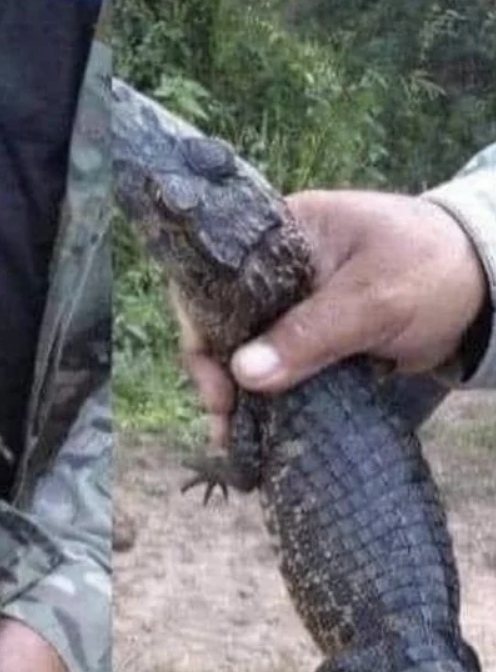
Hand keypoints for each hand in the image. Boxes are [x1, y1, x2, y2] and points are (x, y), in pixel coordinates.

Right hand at [175, 191, 488, 447]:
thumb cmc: (433, 270)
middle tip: (224, 420)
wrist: (486, 289)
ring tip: (234, 438)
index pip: (216, 278)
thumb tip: (245, 374)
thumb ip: (311, 334)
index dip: (203, 330)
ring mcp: (290, 303)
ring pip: (242, 348)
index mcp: (284, 233)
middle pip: (220, 320)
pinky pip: (270, 365)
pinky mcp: (307, 335)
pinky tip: (253, 429)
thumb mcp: (374, 299)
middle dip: (216, 373)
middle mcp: (275, 267)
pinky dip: (260, 397)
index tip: (219, 382)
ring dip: (235, 393)